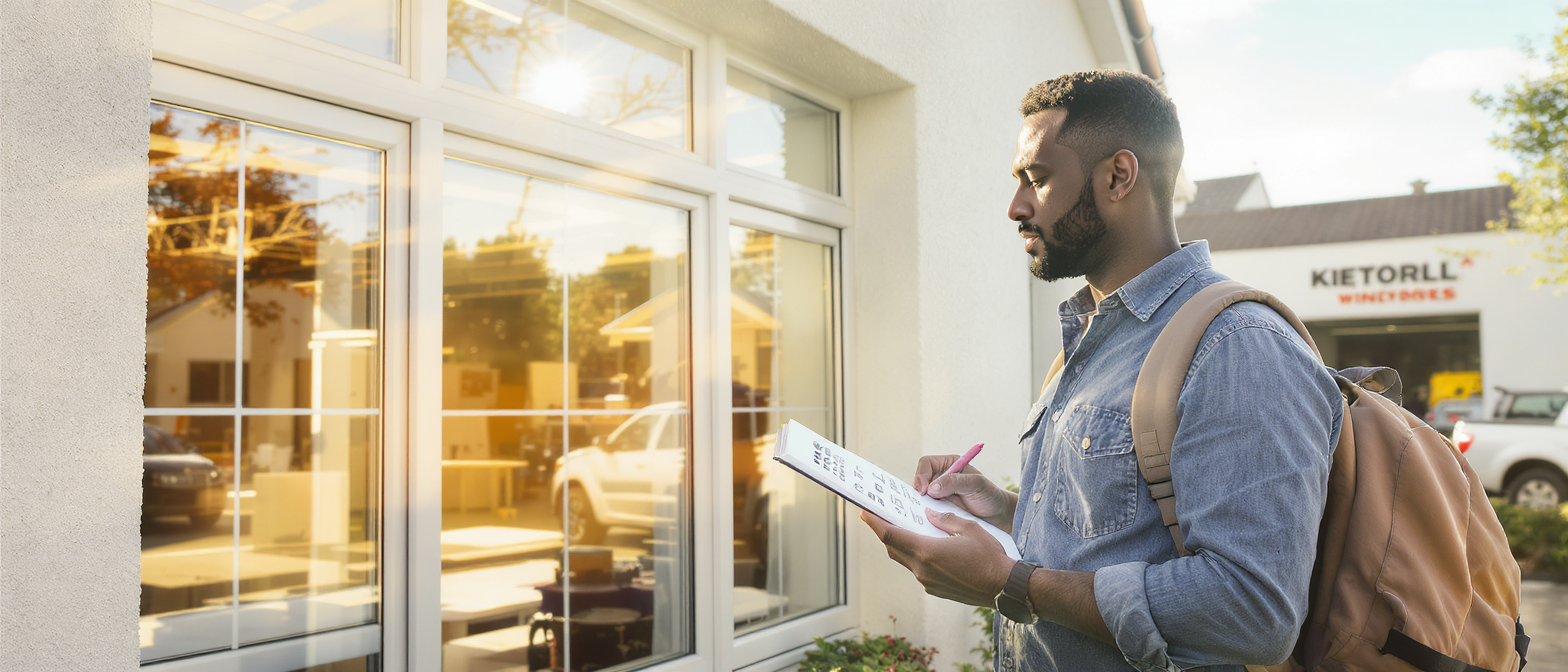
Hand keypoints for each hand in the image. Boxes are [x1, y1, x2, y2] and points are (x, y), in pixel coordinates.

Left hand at [861, 508, 1015, 606]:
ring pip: (905, 560)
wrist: (1004, 588)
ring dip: (902, 546)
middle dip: (886, 533)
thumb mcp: (969, 529)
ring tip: (906, 530)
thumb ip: (945, 519)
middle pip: (893, 549)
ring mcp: (927, 582)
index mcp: (926, 552)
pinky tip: (928, 548)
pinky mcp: (935, 590)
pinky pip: (919, 570)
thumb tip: (929, 515)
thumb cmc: (989, 557)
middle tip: (883, 519)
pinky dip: (917, 557)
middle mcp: (922, 569)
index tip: (864, 513)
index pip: (891, 535)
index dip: (875, 523)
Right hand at [912, 455, 1016, 532]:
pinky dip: (925, 513)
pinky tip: (930, 518)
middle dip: (919, 490)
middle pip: (919, 480)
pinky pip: (925, 509)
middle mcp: (941, 477)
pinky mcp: (938, 509)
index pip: (926, 464)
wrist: (997, 516)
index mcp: (949, 464)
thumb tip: (931, 488)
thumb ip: (955, 482)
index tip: (925, 490)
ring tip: (927, 511)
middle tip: (924, 502)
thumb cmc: (990, 496)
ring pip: (920, 496)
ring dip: (921, 503)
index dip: (922, 474)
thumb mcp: (976, 484)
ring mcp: (938, 494)